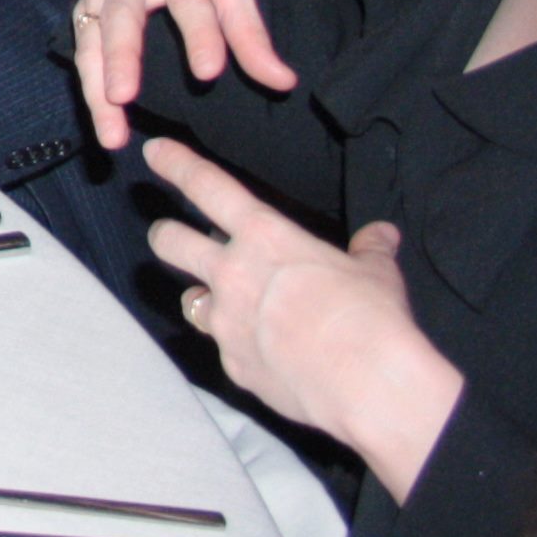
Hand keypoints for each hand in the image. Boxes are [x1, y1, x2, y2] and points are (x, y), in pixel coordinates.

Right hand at [73, 0, 295, 149]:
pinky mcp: (83, 8)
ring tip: (111, 134)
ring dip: (97, 87)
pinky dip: (89, 89)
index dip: (200, 34)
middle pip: (122, 16)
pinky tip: (105, 124)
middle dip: (121, 56)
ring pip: (92, 40)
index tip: (209, 73)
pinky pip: (82, 51)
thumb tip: (281, 81)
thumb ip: (251, 32)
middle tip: (124, 96)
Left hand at [148, 141, 463, 494]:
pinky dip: (240, 347)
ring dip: (203, 298)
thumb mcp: (376, 274)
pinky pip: (226, 349)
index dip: (176, 164)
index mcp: (264, 237)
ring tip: (223, 303)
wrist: (367, 385)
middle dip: (164, 234)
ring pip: (190, 301)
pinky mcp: (233, 364)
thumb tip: (382, 233)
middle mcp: (232, 274)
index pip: (207, 187)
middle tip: (168, 235)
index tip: (154, 151)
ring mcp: (227, 322)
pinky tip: (266, 354)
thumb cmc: (372, 319)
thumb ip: (370, 250)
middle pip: (169, 241)